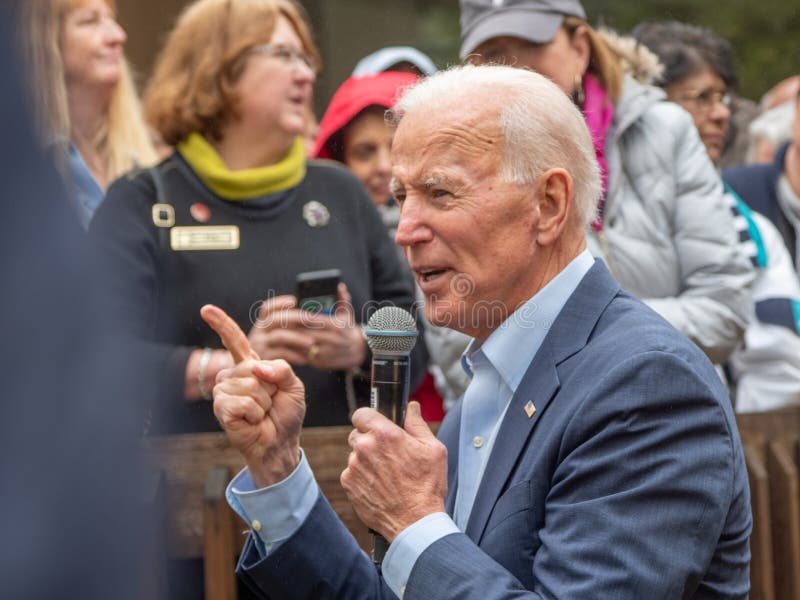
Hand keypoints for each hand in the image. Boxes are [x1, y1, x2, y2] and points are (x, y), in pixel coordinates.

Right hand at [201, 304, 305, 486]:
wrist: (281, 442)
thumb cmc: (285, 414)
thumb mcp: (293, 385)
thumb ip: (281, 368)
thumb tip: (256, 367)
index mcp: (250, 365)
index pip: (235, 340)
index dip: (221, 324)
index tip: (206, 309)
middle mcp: (233, 375)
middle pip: (251, 367)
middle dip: (270, 387)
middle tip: (269, 402)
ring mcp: (224, 392)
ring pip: (249, 385)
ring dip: (263, 402)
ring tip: (261, 412)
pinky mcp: (220, 408)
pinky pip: (242, 402)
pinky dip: (255, 413)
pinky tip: (253, 421)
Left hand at [248, 284, 366, 369]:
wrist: (354, 351)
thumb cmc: (346, 328)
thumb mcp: (346, 313)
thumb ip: (341, 299)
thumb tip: (339, 286)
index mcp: (337, 325)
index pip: (312, 319)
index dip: (298, 315)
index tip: (287, 311)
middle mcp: (332, 340)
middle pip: (305, 332)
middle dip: (291, 327)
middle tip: (277, 321)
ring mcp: (326, 353)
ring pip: (302, 344)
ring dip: (290, 338)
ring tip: (278, 331)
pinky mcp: (320, 362)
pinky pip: (302, 354)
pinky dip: (293, 349)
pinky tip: (285, 343)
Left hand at [340, 402, 447, 540]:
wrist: (415, 522)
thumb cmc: (426, 486)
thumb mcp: (433, 449)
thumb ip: (417, 424)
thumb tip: (412, 408)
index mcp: (385, 434)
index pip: (361, 413)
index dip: (369, 418)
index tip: (376, 425)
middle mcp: (365, 447)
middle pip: (357, 434)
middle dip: (369, 440)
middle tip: (387, 454)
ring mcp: (354, 466)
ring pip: (354, 455)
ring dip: (365, 460)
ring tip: (386, 474)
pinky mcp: (348, 484)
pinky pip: (351, 473)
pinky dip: (361, 477)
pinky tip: (379, 486)